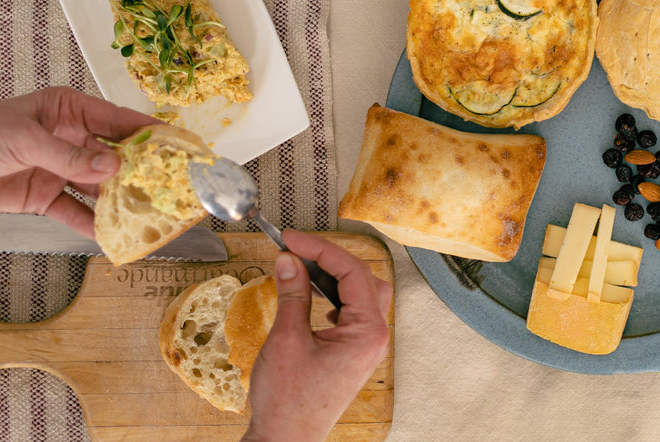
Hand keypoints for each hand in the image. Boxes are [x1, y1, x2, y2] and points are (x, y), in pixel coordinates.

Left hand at [0, 87, 158, 236]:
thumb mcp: (25, 139)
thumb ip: (70, 156)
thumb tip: (113, 166)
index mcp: (68, 110)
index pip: (118, 119)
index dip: (149, 131)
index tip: (178, 143)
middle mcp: (69, 138)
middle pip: (114, 155)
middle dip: (140, 171)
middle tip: (170, 185)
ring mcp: (57, 169)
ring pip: (98, 186)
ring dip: (119, 200)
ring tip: (147, 213)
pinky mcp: (43, 197)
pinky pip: (75, 211)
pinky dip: (91, 223)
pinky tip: (110, 233)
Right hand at [242, 230, 392, 441]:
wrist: (285, 440)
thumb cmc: (288, 402)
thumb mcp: (287, 340)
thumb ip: (293, 294)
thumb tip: (290, 259)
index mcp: (368, 332)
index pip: (352, 271)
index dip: (321, 248)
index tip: (292, 238)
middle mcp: (374, 336)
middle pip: (363, 278)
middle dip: (330, 258)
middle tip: (295, 248)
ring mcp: (365, 345)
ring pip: (361, 293)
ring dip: (334, 276)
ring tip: (302, 266)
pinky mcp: (352, 352)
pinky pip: (353, 311)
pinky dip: (335, 296)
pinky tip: (313, 296)